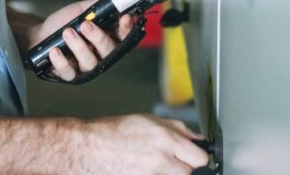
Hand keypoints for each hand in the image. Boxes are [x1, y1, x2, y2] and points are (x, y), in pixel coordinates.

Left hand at [29, 0, 134, 80]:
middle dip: (98, 37)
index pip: (122, 36)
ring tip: (67, 33)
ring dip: (78, 47)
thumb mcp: (80, 10)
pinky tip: (55, 51)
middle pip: (108, 50)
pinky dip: (62, 62)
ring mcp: (84, 66)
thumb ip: (97, 5)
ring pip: (90, 62)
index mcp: (105, 37)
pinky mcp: (68, 74)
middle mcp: (98, 54)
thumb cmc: (62, 23)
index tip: (124, 18)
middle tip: (85, 25)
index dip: (126, 28)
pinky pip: (69, 73)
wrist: (38, 33)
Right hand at [80, 114, 208, 174]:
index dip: (197, 154)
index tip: (193, 154)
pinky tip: (144, 169)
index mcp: (165, 138)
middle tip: (171, 159)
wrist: (89, 149)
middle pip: (190, 170)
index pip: (200, 156)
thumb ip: (176, 128)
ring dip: (170, 172)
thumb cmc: (112, 133)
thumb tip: (196, 137)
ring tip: (155, 164)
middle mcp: (161, 158)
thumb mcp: (147, 120)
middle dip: (184, 165)